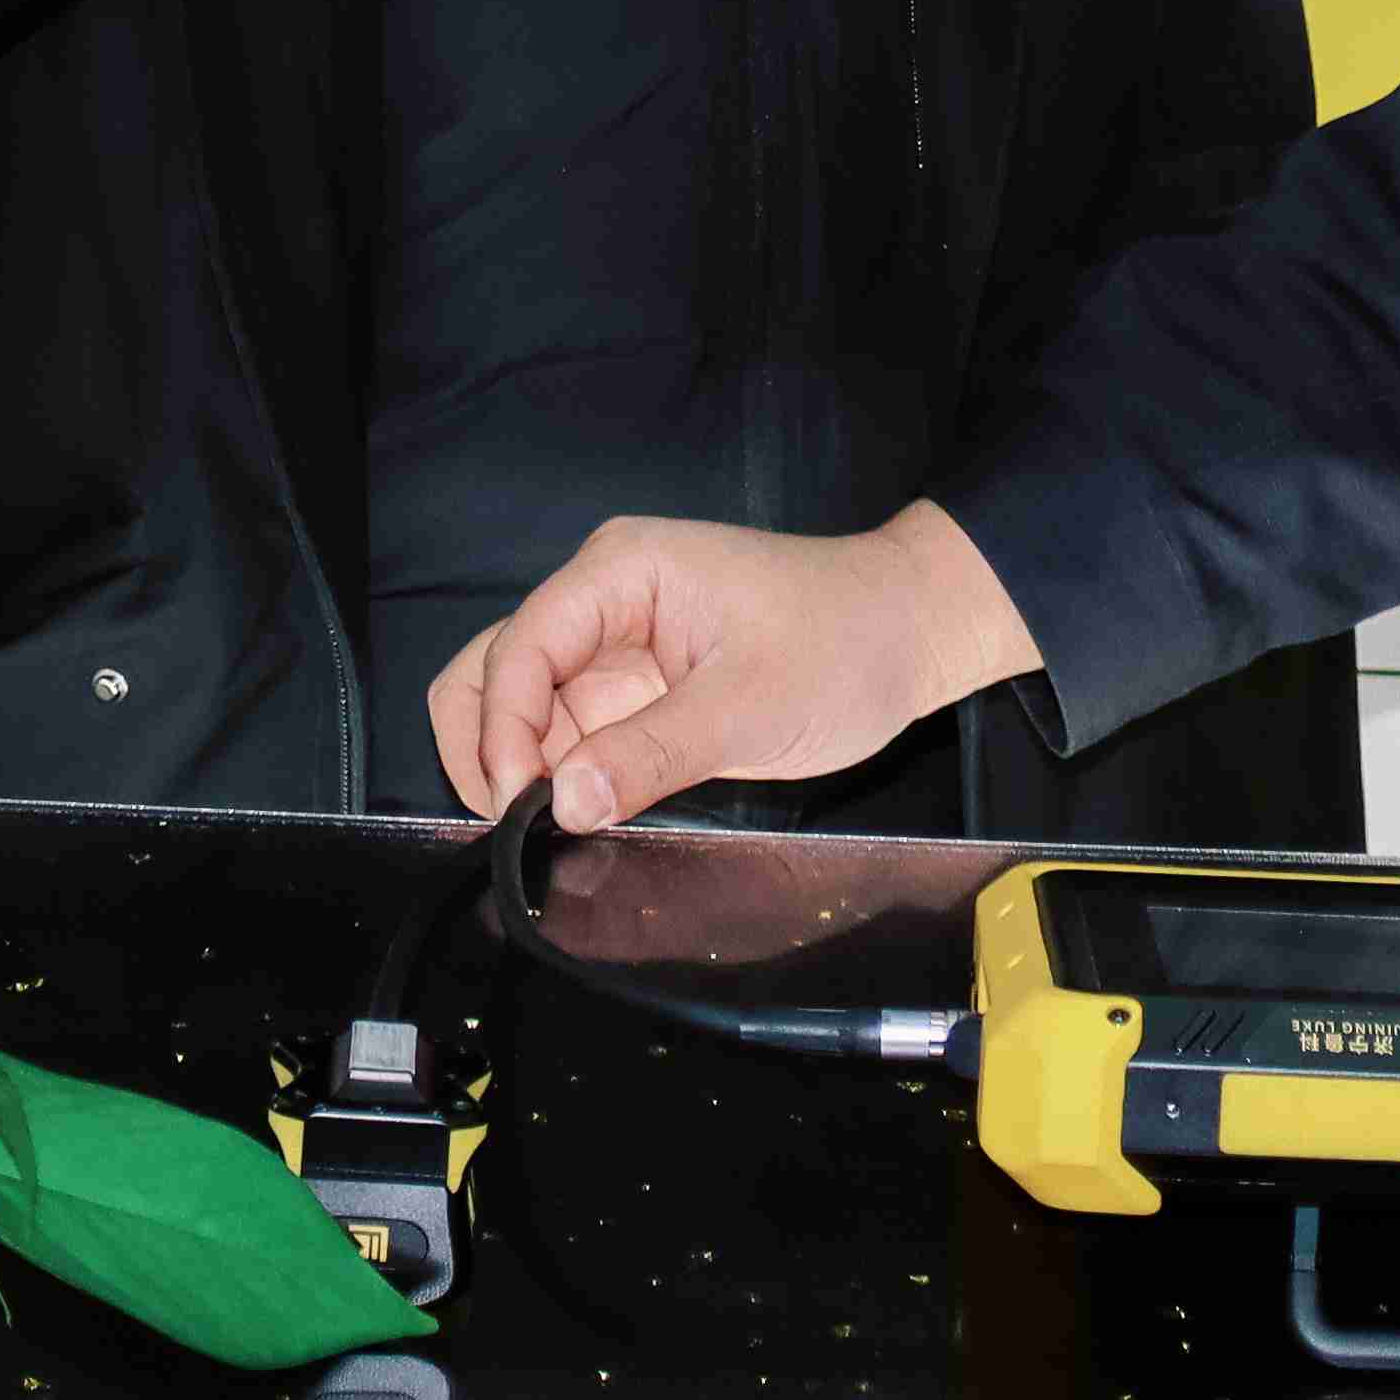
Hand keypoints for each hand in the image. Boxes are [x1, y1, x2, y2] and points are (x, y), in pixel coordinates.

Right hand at [429, 500, 1042, 828]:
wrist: (911, 633)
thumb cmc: (846, 645)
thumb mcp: (751, 708)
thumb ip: (650, 754)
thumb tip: (563, 804)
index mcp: (621, 570)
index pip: (521, 647)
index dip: (503, 729)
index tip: (516, 807)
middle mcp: (602, 598)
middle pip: (492, 667)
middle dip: (488, 745)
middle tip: (515, 826)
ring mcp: (613, 643)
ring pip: (518, 704)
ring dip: (517, 765)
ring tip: (544, 829)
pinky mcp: (633, 687)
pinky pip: (566, 730)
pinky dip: (554, 774)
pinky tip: (573, 816)